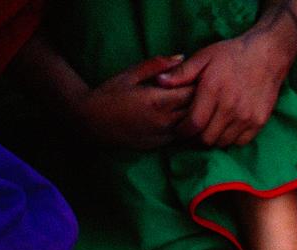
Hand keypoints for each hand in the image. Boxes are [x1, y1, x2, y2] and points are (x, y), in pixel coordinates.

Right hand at [74, 55, 193, 148]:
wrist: (92, 122)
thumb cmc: (110, 94)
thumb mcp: (130, 73)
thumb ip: (157, 66)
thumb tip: (181, 57)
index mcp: (158, 100)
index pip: (192, 93)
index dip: (200, 85)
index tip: (200, 78)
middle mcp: (164, 120)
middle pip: (196, 112)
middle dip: (202, 101)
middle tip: (204, 92)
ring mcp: (163, 135)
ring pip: (191, 127)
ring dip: (197, 117)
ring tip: (197, 105)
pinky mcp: (160, 145)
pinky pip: (182, 136)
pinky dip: (187, 128)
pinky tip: (185, 119)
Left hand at [156, 34, 285, 146]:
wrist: (266, 55)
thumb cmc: (231, 55)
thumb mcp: (203, 57)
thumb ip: (182, 73)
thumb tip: (159, 82)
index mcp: (212, 90)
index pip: (193, 124)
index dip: (183, 132)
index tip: (180, 130)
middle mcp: (230, 107)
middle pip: (207, 138)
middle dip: (196, 137)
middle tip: (193, 130)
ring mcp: (246, 117)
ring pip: (222, 142)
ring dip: (213, 139)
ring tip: (208, 129)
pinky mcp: (258, 123)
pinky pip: (239, 142)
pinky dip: (230, 139)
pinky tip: (225, 128)